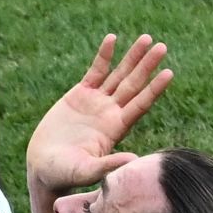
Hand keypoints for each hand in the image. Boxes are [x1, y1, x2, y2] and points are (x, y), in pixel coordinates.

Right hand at [27, 34, 172, 195]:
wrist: (44, 167)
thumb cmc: (65, 174)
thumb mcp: (86, 171)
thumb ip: (108, 165)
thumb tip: (134, 160)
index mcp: (116, 128)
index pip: (140, 105)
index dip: (154, 89)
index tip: (168, 73)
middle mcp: (110, 113)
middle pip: (133, 85)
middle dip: (146, 66)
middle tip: (162, 47)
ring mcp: (96, 102)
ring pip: (118, 75)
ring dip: (131, 57)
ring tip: (145, 38)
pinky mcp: (79, 95)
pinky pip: (95, 72)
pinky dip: (104, 56)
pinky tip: (112, 39)